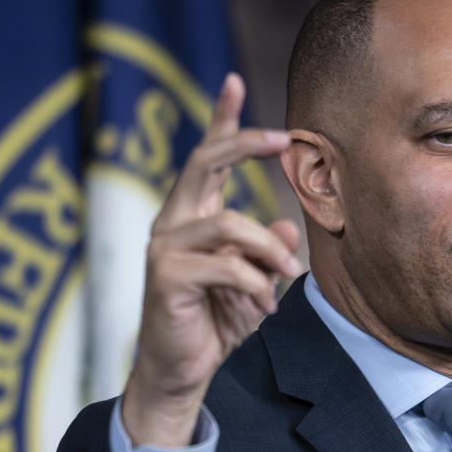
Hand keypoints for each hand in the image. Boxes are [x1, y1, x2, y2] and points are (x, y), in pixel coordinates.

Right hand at [122, 73, 301, 446]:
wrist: (182, 370)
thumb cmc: (215, 321)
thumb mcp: (254, 282)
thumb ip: (267, 253)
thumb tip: (287, 229)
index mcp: (192, 216)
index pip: (205, 158)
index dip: (221, 119)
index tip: (234, 81)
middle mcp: (172, 222)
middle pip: (203, 163)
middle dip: (244, 144)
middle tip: (283, 139)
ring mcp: (164, 247)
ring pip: (232, 225)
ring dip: (269, 253)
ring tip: (285, 280)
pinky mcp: (166, 276)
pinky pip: (227, 266)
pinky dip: (255, 285)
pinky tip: (261, 305)